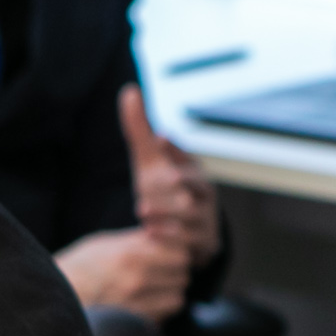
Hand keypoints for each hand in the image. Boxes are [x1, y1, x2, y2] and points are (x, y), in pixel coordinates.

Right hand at [55, 224, 191, 316]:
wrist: (53, 298)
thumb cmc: (81, 266)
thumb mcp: (107, 243)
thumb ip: (140, 239)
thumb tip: (172, 231)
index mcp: (131, 255)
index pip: (181, 254)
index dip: (177, 253)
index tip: (169, 254)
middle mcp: (136, 280)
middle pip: (182, 276)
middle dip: (175, 273)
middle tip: (162, 271)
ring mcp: (135, 306)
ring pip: (177, 299)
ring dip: (170, 293)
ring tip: (154, 288)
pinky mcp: (133, 325)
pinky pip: (163, 317)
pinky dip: (159, 310)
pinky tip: (144, 303)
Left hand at [123, 84, 220, 262]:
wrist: (180, 234)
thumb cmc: (166, 190)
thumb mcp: (150, 162)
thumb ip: (139, 130)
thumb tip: (130, 91)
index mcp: (194, 171)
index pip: (187, 156)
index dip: (175, 149)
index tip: (159, 139)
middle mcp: (204, 195)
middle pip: (198, 186)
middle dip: (179, 182)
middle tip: (162, 177)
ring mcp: (206, 220)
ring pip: (192, 216)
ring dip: (168, 212)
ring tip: (142, 209)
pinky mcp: (203, 244)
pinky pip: (191, 242)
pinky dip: (170, 238)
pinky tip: (148, 233)